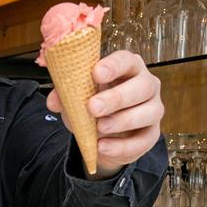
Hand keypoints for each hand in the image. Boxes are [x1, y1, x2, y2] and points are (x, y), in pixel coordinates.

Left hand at [46, 50, 162, 178]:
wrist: (102, 136)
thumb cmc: (94, 106)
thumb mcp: (77, 99)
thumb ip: (65, 96)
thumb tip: (53, 101)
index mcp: (128, 68)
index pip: (126, 60)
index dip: (113, 65)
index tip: (96, 73)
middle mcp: (147, 85)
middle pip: (142, 86)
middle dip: (117, 97)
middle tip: (93, 107)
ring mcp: (153, 109)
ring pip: (149, 112)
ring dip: (122, 121)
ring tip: (99, 128)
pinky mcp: (151, 134)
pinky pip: (144, 140)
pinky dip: (122, 146)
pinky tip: (103, 146)